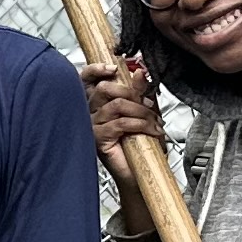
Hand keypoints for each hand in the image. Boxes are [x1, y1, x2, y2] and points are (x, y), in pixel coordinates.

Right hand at [83, 56, 164, 173]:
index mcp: (99, 102)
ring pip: (116, 105)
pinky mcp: (97, 139)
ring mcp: (92, 126)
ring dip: (142, 112)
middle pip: (104, 88)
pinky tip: (151, 131)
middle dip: (132, 93)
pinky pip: (120, 123)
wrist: (141, 173)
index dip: (97, 69)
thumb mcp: (144, 111)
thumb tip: (139, 72)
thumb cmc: (141, 145)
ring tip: (154, 123)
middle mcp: (92, 112)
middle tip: (148, 106)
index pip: (87, 78)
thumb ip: (140, 91)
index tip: (114, 67)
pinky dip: (140, 125)